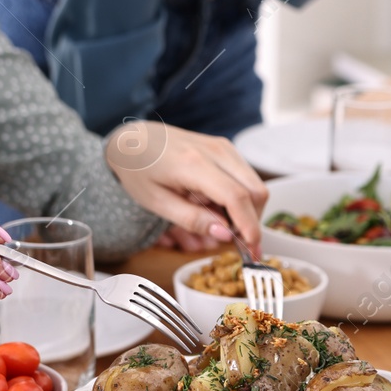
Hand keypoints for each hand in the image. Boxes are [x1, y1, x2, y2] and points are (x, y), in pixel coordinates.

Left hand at [104, 121, 268, 252]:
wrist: (133, 140)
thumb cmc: (139, 170)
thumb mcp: (157, 203)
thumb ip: (192, 219)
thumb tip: (225, 234)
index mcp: (194, 164)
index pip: (237, 198)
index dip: (249, 227)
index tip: (252, 250)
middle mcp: (216, 151)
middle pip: (257, 192)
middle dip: (253, 222)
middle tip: (237, 243)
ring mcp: (223, 147)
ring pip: (256, 186)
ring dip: (247, 211)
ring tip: (221, 225)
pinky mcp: (226, 149)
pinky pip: (246, 178)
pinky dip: (240, 199)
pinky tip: (218, 208)